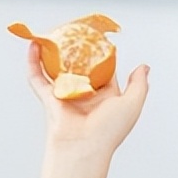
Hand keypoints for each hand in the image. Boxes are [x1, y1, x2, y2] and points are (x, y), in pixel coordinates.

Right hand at [28, 41, 148, 153]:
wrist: (84, 147)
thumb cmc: (109, 130)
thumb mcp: (132, 103)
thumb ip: (139, 84)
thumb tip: (144, 67)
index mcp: (105, 96)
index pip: (104, 70)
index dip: (102, 54)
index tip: (99, 37)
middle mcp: (85, 94)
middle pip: (79, 66)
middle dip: (77, 50)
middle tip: (76, 30)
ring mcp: (66, 95)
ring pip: (57, 68)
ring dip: (54, 52)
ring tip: (54, 33)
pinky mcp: (49, 97)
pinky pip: (37, 76)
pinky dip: (33, 61)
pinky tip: (34, 45)